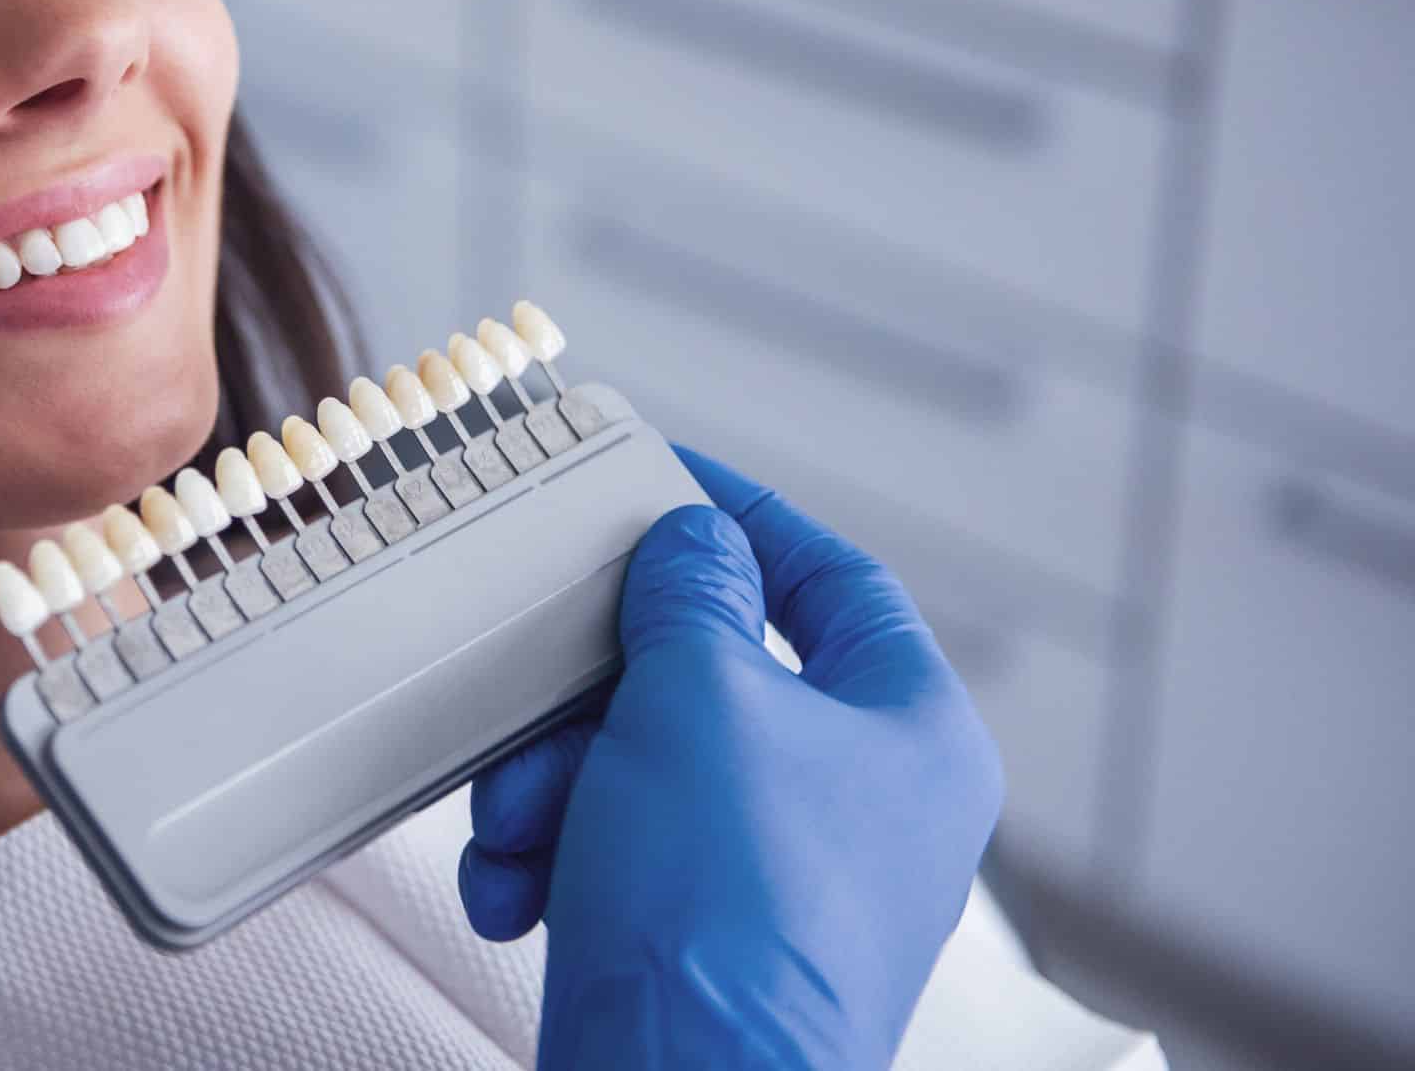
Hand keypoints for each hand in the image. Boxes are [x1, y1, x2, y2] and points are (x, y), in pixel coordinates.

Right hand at [457, 447, 1002, 1070]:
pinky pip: (618, 856)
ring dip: (553, 785)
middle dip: (596, 695)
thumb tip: (694, 544)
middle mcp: (866, 810)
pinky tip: (515, 891)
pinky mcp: (707, 948)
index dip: (745, 520)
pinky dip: (553, 859)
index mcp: (914, 736)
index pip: (837, 582)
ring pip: (645, 769)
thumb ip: (691, 593)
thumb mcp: (701, 695)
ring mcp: (787, 886)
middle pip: (713, 682)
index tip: (663, 482)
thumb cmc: (726, 909)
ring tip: (516, 828)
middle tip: (540, 691)